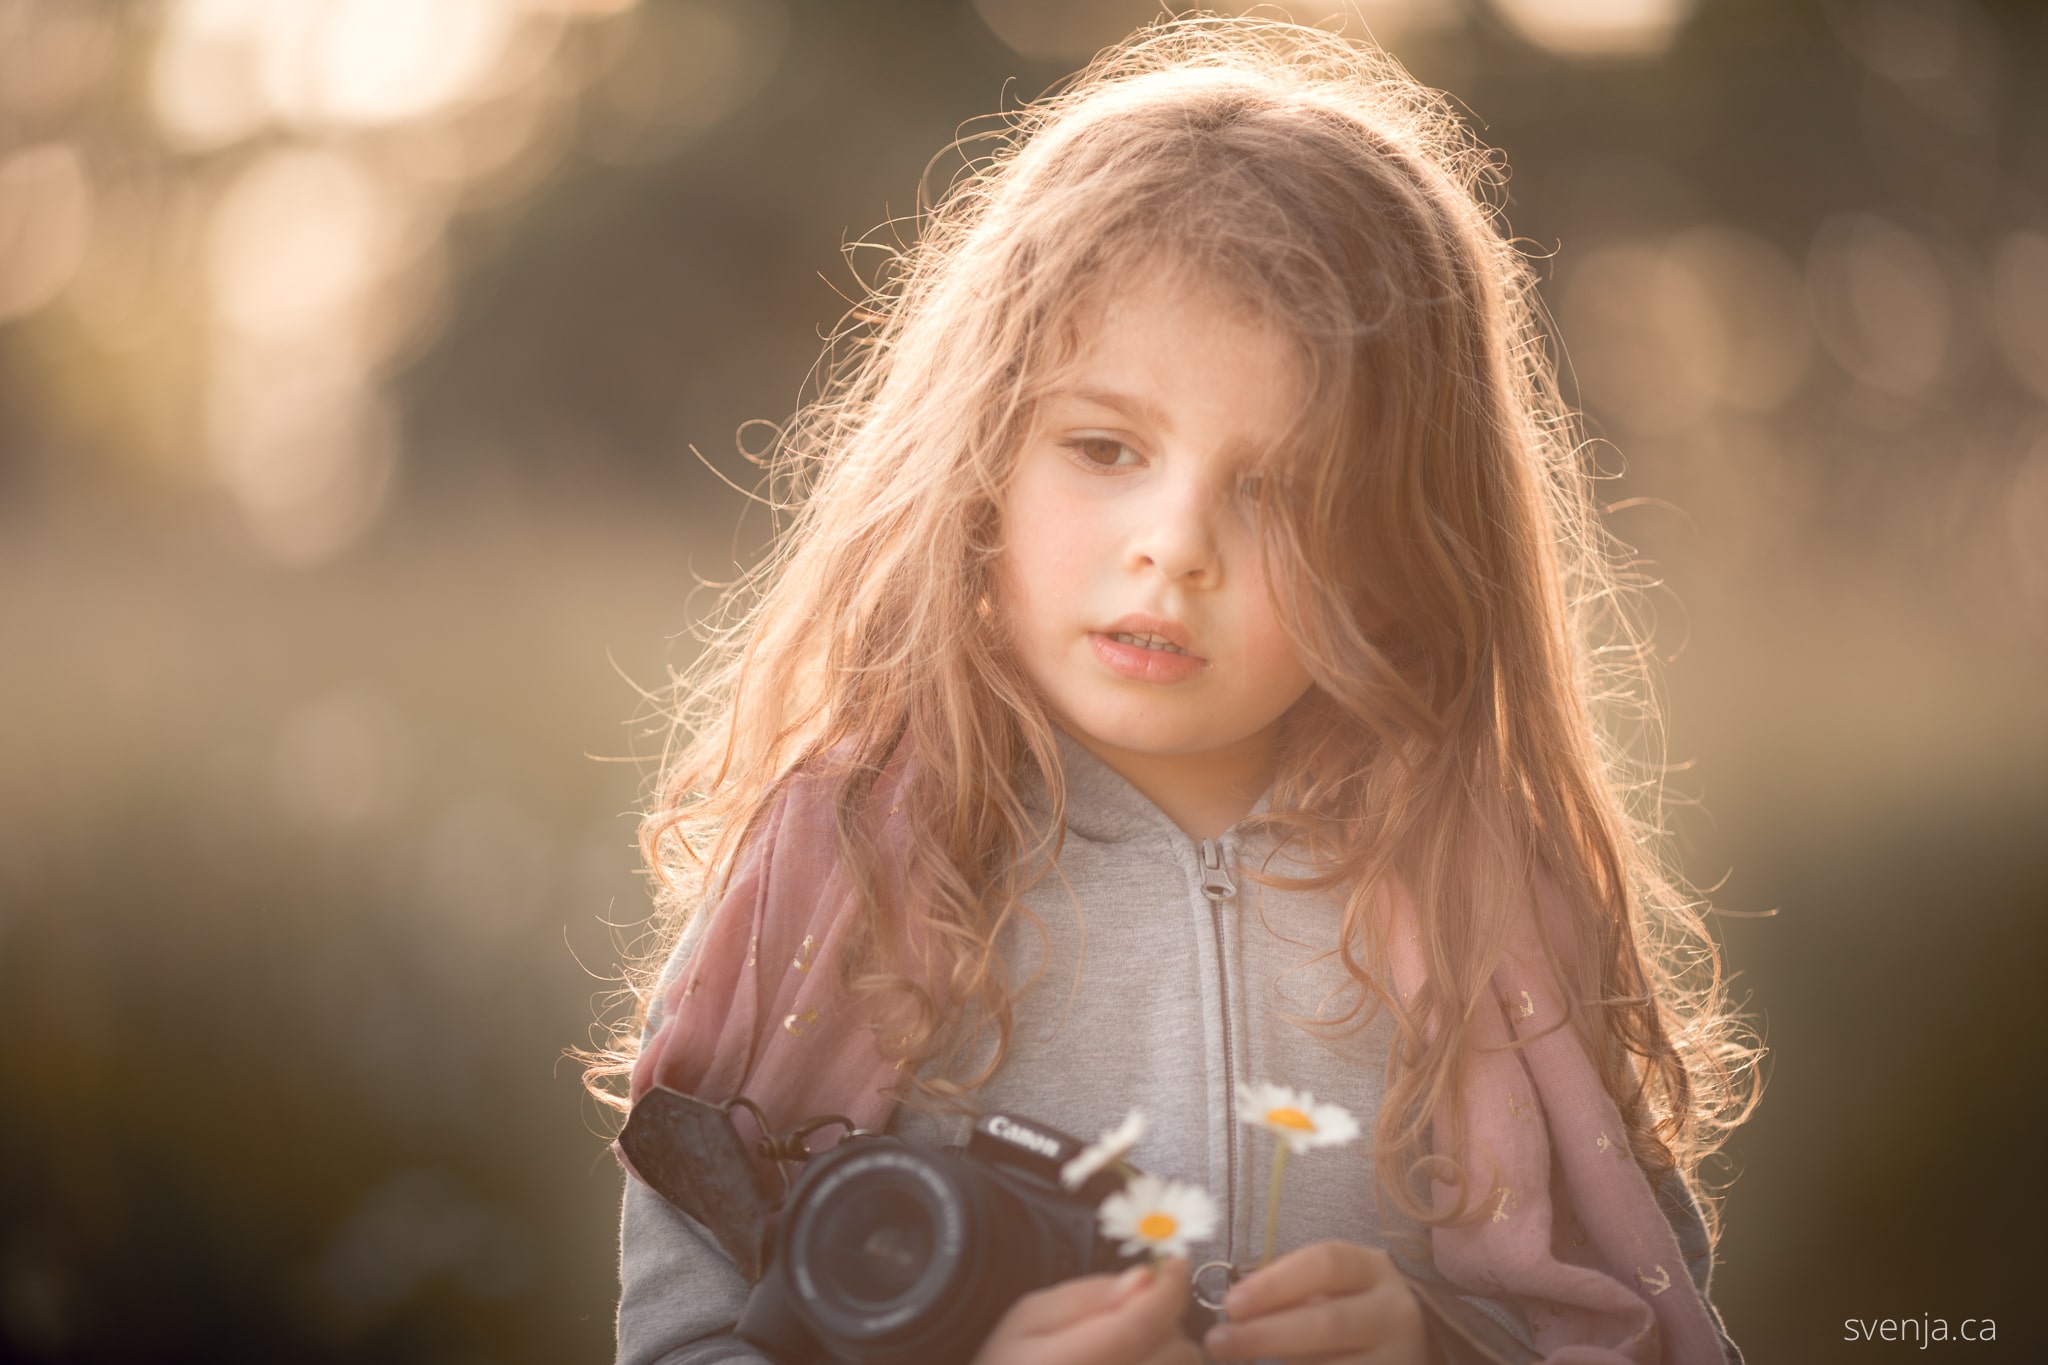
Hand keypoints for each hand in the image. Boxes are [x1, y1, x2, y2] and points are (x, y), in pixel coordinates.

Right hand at [971, 1257, 1202, 1364]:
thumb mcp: (1026, 1319)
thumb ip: (1085, 1296)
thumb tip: (1143, 1279)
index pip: (1147, 1321)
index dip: (1169, 1286)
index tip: (1172, 1264)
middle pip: (1178, 1350)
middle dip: (1165, 1324)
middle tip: (1133, 1316)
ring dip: (1170, 1354)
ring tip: (1131, 1350)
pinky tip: (1133, 1363)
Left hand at [1201, 1241, 1426, 1363]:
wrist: (1400, 1351)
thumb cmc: (1346, 1312)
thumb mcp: (1328, 1290)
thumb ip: (1289, 1293)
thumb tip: (1233, 1310)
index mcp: (1373, 1270)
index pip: (1326, 1264)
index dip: (1274, 1283)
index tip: (1231, 1304)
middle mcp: (1395, 1313)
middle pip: (1327, 1323)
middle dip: (1266, 1335)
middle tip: (1219, 1343)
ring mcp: (1400, 1357)